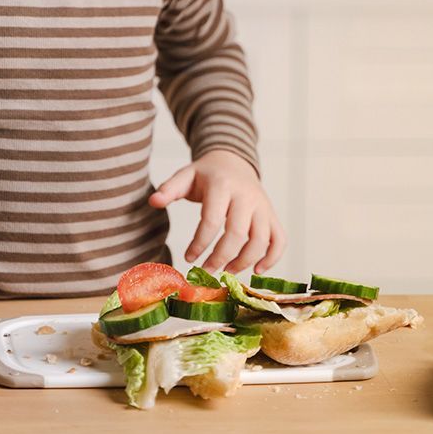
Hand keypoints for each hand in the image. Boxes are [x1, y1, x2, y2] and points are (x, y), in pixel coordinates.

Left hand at [148, 149, 284, 274]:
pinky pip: (280, 239)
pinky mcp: (272, 215)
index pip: (212, 220)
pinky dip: (272, 257)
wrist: (233, 162)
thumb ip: (169, 189)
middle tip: (206, 270)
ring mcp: (263, 206)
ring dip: (244, 261)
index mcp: (222, 186)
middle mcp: (246, 196)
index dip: (199, 243)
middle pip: (237, 234)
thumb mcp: (185, 176)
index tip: (188, 258)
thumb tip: (153, 202)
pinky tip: (257, 270)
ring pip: (261, 240)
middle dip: (221, 257)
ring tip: (226, 271)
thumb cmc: (206, 175)